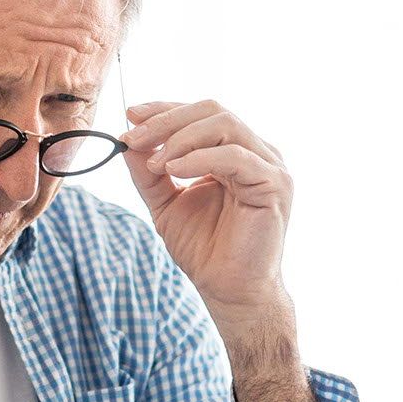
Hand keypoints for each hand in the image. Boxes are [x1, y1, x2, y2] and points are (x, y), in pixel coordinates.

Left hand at [118, 99, 293, 317]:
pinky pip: (236, 156)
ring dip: (181, 138)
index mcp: (234, 152)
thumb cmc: (205, 251)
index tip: (130, 116)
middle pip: (212, 110)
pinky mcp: (275, 185)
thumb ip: (149, 174)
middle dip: (168, 119)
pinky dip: (201, 158)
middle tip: (134, 137)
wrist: (228, 291)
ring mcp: (269, 166)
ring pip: (225, 125)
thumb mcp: (166, 204)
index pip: (200, 114)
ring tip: (155, 163)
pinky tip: (175, 170)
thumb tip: (127, 141)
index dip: (165, 110)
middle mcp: (256, 153)